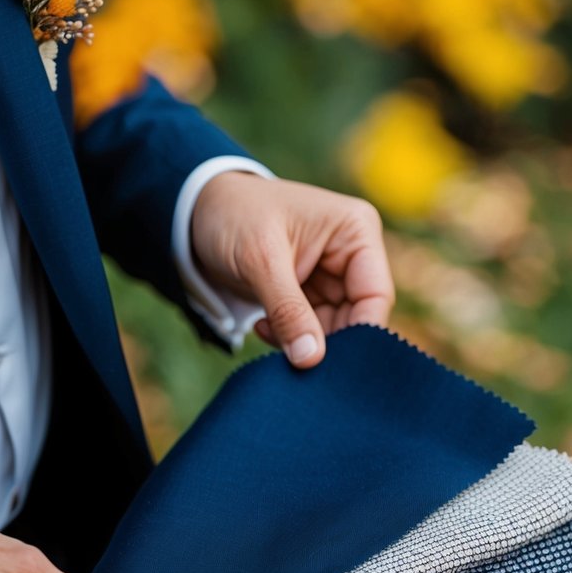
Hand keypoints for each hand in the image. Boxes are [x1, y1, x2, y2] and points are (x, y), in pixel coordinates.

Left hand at [191, 173, 394, 367]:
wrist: (196, 211)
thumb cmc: (233, 215)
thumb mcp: (260, 261)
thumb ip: (288, 311)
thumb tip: (311, 359)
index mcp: (356, 231)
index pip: (375, 296)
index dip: (359, 333)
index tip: (326, 360)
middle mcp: (351, 255)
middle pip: (356, 318)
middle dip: (324, 341)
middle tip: (292, 356)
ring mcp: (330, 277)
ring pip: (332, 330)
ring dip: (300, 341)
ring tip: (267, 329)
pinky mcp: (308, 295)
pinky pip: (309, 331)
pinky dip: (287, 337)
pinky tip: (261, 325)